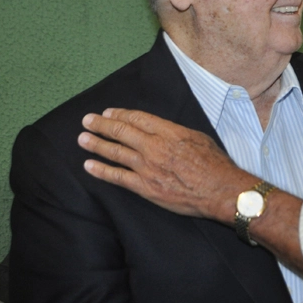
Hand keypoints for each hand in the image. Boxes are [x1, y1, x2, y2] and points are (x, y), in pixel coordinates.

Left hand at [79, 108, 251, 221]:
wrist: (220, 190)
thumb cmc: (215, 164)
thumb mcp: (197, 138)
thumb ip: (176, 133)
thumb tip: (162, 130)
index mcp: (169, 132)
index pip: (138, 118)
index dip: (120, 114)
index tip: (108, 113)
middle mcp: (155, 146)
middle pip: (122, 131)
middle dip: (101, 124)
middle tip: (87, 120)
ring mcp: (148, 167)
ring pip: (116, 152)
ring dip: (96, 144)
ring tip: (82, 138)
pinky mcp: (146, 187)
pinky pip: (118, 177)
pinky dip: (102, 170)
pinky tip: (89, 166)